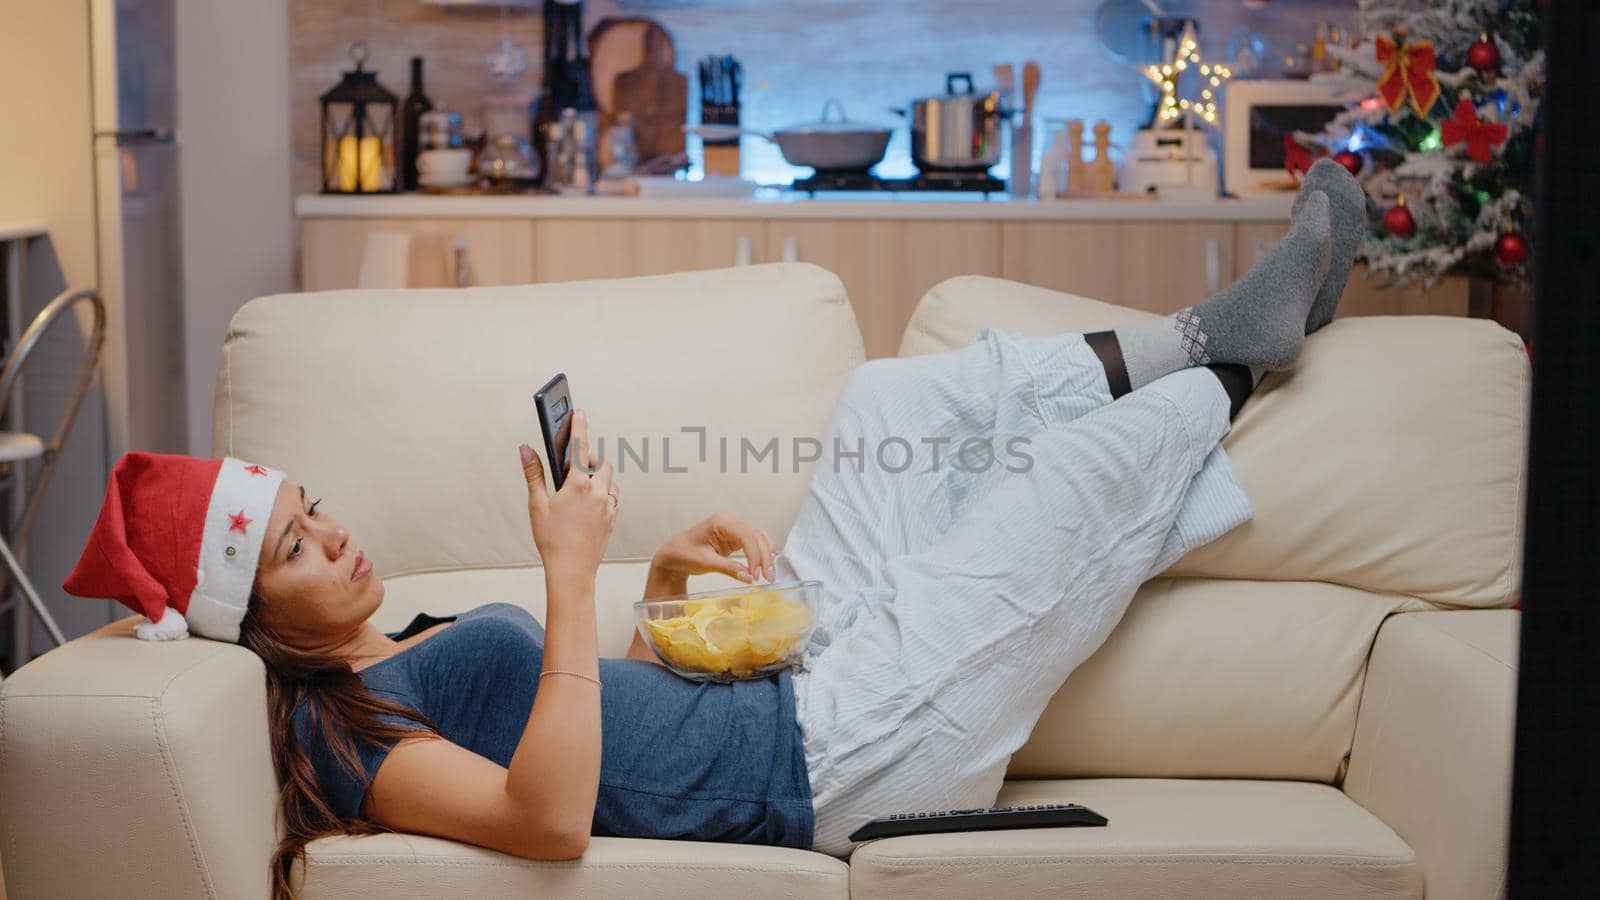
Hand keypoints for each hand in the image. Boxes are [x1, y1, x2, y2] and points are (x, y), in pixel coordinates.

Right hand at [520, 409, 616, 583]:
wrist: (572, 571)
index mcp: (579, 485)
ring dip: (597, 477)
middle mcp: (599, 492)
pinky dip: (604, 492)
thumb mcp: (537, 505)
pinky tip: (588, 503)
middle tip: (569, 470)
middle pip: (599, 462)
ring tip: (578, 489)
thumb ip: (534, 474)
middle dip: (587, 460)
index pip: (580, 447)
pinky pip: (614, 495)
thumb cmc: (551, 539)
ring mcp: (609, 505)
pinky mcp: (614, 517)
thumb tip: (526, 449)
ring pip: (610, 479)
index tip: (579, 412)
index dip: (579, 427)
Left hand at [647, 512, 775, 596]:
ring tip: (768, 576)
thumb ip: (728, 568)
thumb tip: (750, 578)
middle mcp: (730, 521)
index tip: (756, 575)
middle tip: (768, 579)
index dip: (755, 556)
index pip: (746, 536)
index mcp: (721, 521)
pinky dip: (761, 554)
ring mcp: (733, 528)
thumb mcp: (705, 563)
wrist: (673, 555)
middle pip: (756, 537)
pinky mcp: (735, 537)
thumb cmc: (683, 555)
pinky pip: (754, 543)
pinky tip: (764, 567)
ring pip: (759, 538)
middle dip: (764, 558)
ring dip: (766, 556)